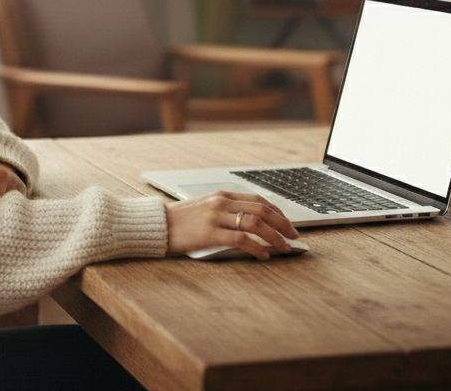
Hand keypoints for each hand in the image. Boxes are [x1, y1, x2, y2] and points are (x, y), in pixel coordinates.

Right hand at [165, 190, 298, 259]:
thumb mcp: (204, 208)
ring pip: (256, 223)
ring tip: (285, 248)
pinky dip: (257, 247)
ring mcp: (216, 217)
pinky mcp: (210, 234)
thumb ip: (225, 210)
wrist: (156, 225)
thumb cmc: (180, 220)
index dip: (277, 212)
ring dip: (275, 237)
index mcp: (221, 195)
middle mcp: (221, 203)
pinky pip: (241, 239)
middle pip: (261, 209)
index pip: (257, 200)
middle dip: (282, 223)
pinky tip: (264, 255)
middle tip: (294, 236)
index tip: (288, 224)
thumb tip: (251, 222)